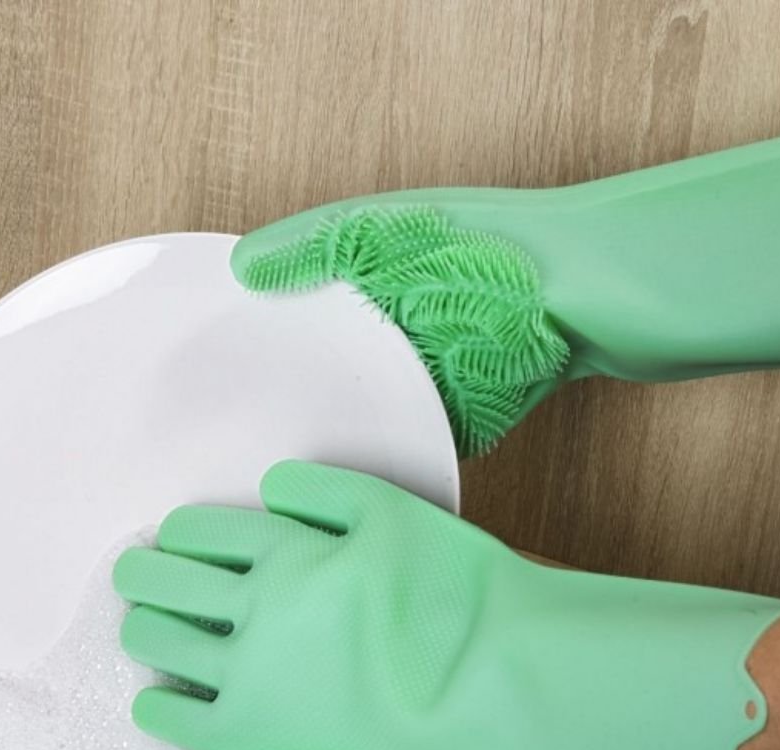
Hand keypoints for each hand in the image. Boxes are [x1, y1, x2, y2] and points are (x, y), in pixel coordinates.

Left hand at [113, 460, 779, 749]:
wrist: (483, 686)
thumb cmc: (454, 596)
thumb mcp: (397, 511)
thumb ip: (327, 491)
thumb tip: (271, 487)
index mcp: (286, 551)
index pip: (205, 532)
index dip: (181, 533)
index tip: (172, 537)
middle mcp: (252, 607)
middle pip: (168, 582)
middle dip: (141, 572)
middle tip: (130, 571)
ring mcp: (245, 675)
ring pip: (163, 642)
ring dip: (142, 626)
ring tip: (139, 623)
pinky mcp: (250, 736)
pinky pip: (178, 718)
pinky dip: (157, 703)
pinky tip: (153, 697)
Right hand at [230, 135, 779, 452]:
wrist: (581, 301)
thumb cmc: (489, 250)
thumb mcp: (389, 232)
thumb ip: (314, 245)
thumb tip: (242, 267)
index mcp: (357, 288)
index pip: (280, 318)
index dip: (241, 342)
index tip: (197, 372)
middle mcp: (377, 340)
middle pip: (306, 377)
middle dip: (268, 406)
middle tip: (214, 441)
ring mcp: (410, 387)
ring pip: (347, 423)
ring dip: (313, 445)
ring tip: (255, 476)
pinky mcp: (444, 426)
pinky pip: (395, 455)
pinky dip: (369, 470)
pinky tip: (326, 486)